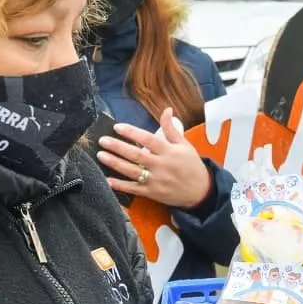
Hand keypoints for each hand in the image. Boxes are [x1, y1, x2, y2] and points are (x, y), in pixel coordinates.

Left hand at [96, 107, 212, 208]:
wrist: (201, 191)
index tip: (117, 127)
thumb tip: (167, 110)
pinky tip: (107, 180)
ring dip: (115, 163)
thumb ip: (171, 128)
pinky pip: (134, 189)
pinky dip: (120, 185)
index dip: (132, 132)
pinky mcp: (152, 193)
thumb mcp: (184, 144)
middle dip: (118, 147)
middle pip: (136, 155)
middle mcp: (161, 165)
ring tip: (101, 155)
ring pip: (132, 171)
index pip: (148, 139)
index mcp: (169, 151)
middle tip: (103, 140)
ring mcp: (156, 180)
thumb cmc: (192, 166)